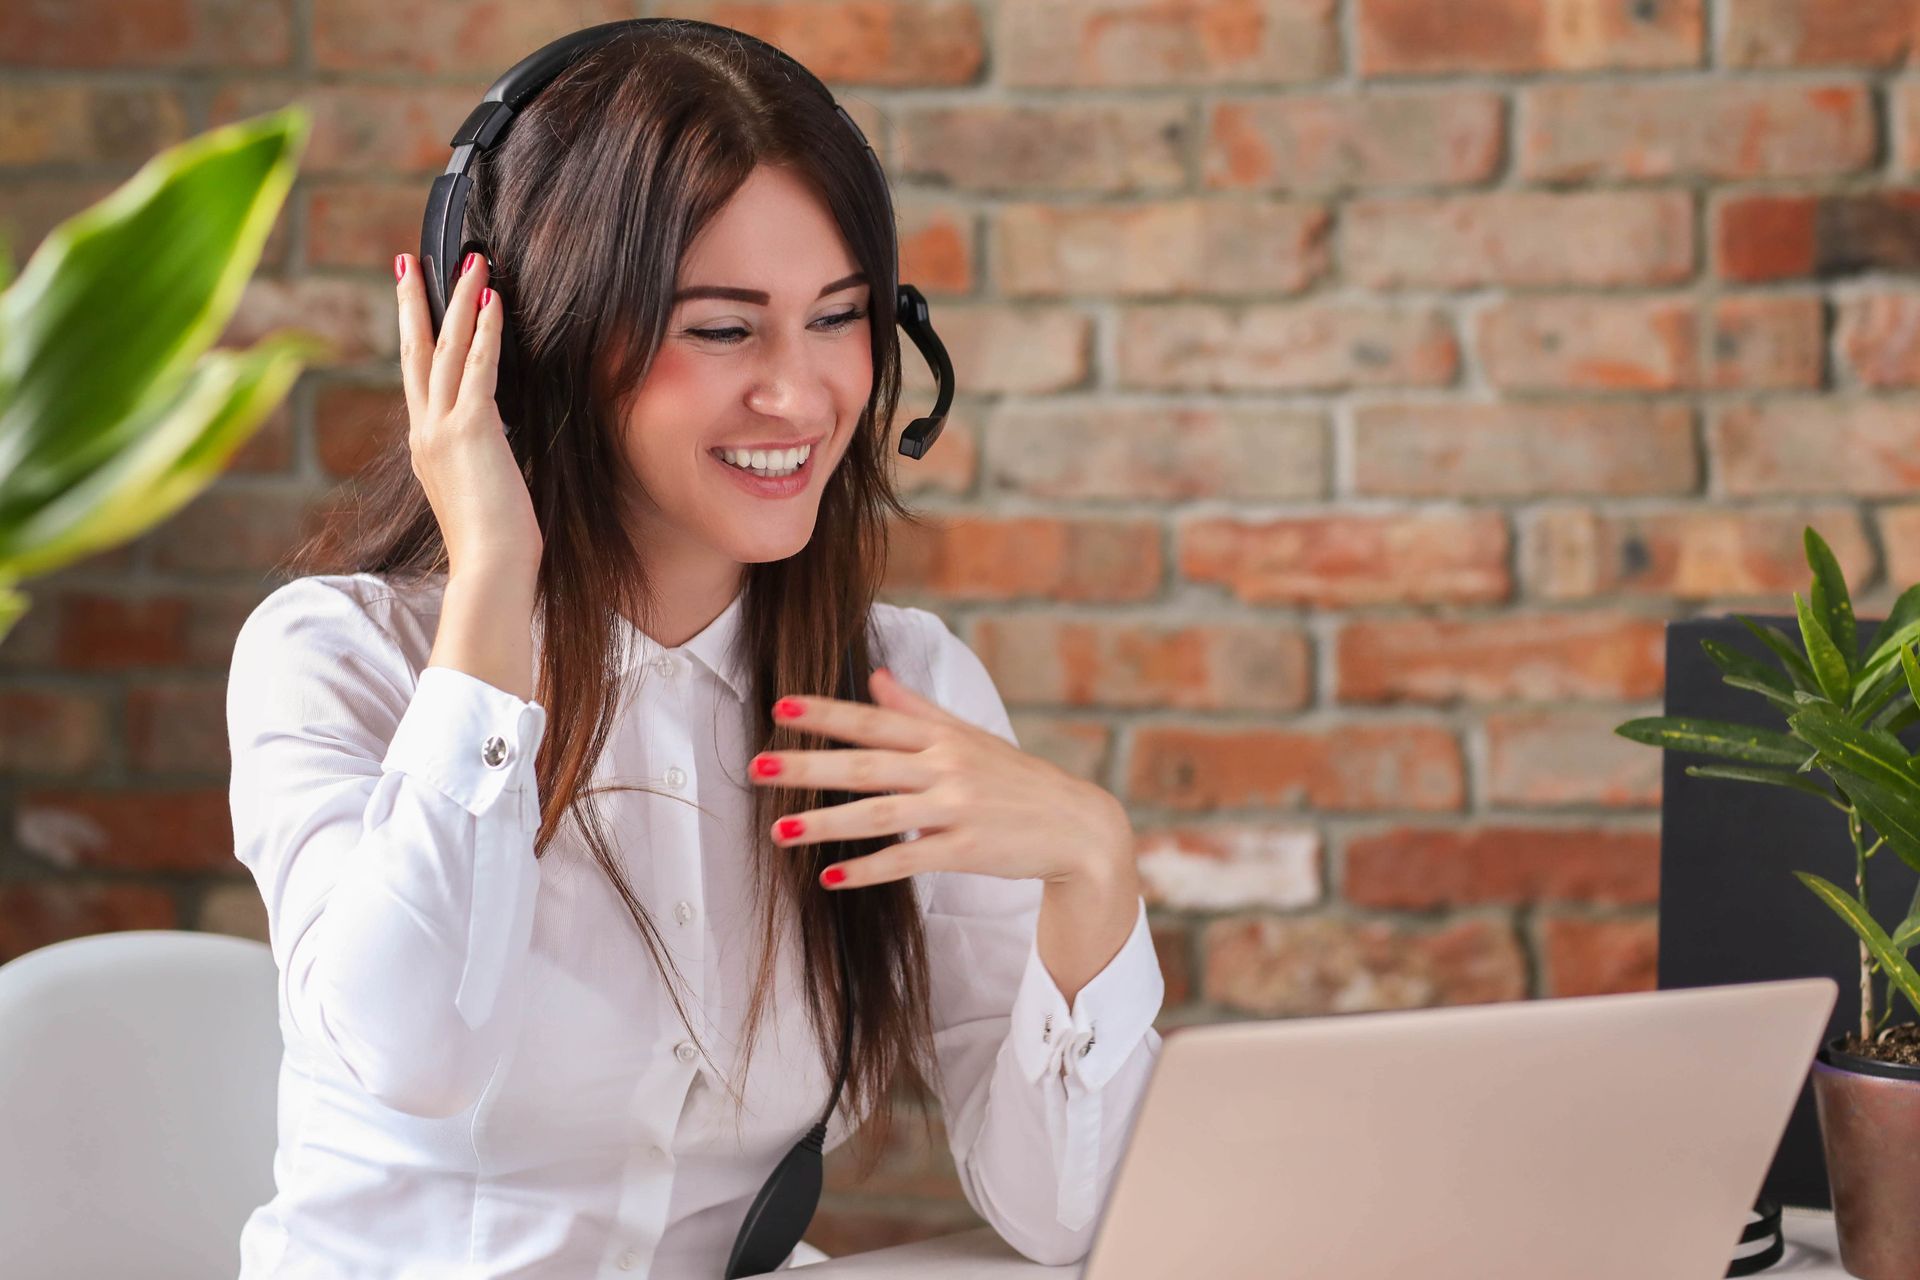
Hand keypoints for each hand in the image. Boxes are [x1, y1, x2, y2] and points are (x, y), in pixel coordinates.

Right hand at [394, 249, 542, 578]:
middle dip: (415, 302)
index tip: (412, 299)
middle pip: (414, 351)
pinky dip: (485, 331)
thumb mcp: (479, 491)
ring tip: (470, 260)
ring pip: (445, 349)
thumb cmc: (494, 545)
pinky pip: (478, 368)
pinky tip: (494, 300)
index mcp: (425, 446)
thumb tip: (494, 445)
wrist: (490, 569)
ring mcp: (442, 429)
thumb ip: (478, 460)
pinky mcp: (471, 431)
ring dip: (460, 300)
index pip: (416, 378)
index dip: (414, 334)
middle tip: (411, 258)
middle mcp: (425, 431)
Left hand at [751, 668, 1133, 889]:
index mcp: (943, 737)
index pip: (874, 721)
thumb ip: (918, 710)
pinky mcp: (967, 850)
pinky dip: (869, 868)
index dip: (826, 713)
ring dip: (827, 822)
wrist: (1077, 826)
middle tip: (758, 767)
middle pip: (867, 764)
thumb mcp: (970, 737)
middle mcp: (947, 767)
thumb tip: (875, 677)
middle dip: (809, 765)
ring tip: (779, 830)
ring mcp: (957, 808)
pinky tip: (830, 877)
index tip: (780, 707)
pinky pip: (909, 859)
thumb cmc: (1016, 779)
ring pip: (880, 813)